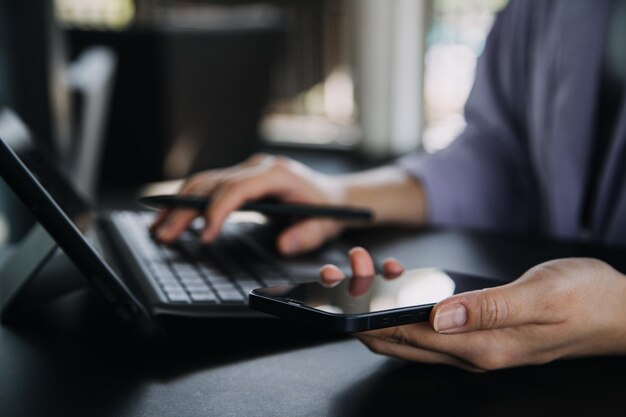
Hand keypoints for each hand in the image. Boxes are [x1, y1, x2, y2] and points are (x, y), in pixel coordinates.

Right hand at [151, 154, 345, 255]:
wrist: (335, 194)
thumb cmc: (328, 209)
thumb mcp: (326, 224)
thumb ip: (308, 235)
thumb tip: (284, 244)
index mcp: (276, 173)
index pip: (237, 187)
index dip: (218, 210)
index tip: (205, 235)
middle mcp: (257, 167)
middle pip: (212, 183)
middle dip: (186, 209)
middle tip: (164, 234)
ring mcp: (247, 171)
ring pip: (205, 182)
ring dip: (180, 204)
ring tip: (158, 228)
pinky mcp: (241, 179)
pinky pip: (210, 187)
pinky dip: (189, 202)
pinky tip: (174, 218)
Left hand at [321, 249, 625, 370]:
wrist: (617, 311)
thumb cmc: (585, 299)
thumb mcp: (540, 296)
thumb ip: (488, 307)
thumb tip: (438, 315)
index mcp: (482, 346)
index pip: (408, 338)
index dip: (370, 317)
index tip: (346, 293)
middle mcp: (471, 352)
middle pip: (399, 340)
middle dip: (364, 312)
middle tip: (344, 277)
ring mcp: (473, 345)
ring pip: (410, 332)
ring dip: (382, 306)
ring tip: (366, 270)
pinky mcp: (477, 333)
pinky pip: (429, 324)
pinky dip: (406, 304)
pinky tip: (401, 280)